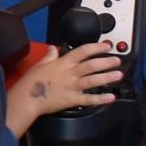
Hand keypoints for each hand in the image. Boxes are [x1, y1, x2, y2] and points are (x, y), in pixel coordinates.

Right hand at [6, 43, 124, 135]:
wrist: (27, 98)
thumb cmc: (32, 82)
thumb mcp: (40, 64)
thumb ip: (50, 55)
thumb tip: (53, 48)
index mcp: (63, 63)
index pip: (82, 51)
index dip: (96, 47)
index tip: (106, 46)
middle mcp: (70, 73)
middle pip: (92, 65)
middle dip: (106, 62)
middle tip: (116, 61)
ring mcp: (72, 86)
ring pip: (93, 80)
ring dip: (107, 77)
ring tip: (118, 75)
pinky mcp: (72, 99)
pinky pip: (89, 99)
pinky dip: (101, 99)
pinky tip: (111, 97)